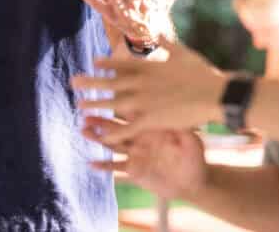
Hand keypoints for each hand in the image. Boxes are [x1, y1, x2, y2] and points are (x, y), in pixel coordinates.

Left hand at [71, 37, 226, 143]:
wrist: (214, 93)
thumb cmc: (201, 72)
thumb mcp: (181, 52)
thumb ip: (165, 43)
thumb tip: (157, 32)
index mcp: (148, 66)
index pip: (121, 63)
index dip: (106, 63)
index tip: (93, 62)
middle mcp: (141, 82)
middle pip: (110, 82)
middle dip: (90, 82)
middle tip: (73, 82)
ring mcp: (144, 101)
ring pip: (113, 103)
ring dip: (95, 105)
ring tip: (79, 105)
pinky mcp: (151, 120)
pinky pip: (127, 128)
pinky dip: (112, 132)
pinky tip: (100, 135)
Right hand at [85, 117, 206, 199]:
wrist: (193, 181)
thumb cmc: (194, 157)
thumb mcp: (191, 141)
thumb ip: (184, 130)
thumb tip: (177, 118)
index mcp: (150, 127)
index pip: (132, 113)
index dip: (119, 105)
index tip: (106, 96)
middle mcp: (139, 138)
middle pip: (116, 126)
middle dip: (100, 119)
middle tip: (86, 112)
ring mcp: (135, 153)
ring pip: (112, 143)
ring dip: (97, 137)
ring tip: (83, 131)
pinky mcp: (134, 170)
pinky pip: (116, 167)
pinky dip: (104, 165)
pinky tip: (91, 163)